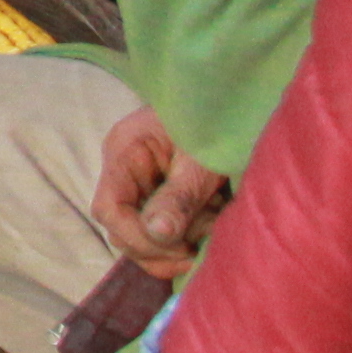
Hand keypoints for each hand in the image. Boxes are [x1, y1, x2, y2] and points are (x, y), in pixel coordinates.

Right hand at [88, 106, 227, 277]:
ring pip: (143, 239)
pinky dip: (187, 241)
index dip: (136, 236)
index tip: (179, 248)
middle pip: (123, 230)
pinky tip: (213, 226)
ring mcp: (143, 187)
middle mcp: (127, 172)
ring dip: (178, 247)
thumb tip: (158, 234)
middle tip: (202, 245)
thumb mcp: (202, 160)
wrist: (242, 104)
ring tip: (214, 229)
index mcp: (125, 152)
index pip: (109, 208)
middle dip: (163, 247)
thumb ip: (179, 196)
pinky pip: (164, 233)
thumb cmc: (220, 120)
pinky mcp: (163, 198)